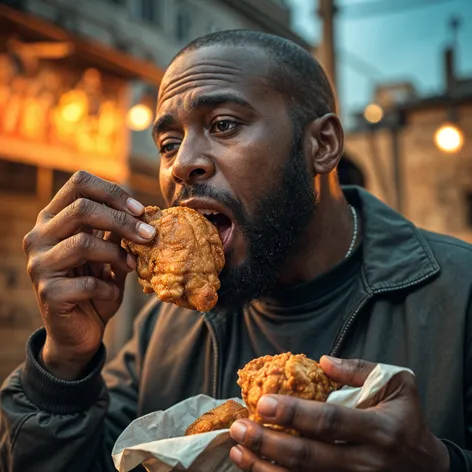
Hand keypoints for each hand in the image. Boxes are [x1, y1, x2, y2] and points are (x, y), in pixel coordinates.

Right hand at [23, 171, 155, 379]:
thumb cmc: (95, 286)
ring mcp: (40, 264)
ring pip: (83, 242)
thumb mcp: (108, 255)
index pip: (78, 183)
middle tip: (149, 235)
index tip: (140, 209)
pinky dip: (109, 287)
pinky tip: (112, 292)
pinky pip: (88, 282)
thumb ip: (117, 233)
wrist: (78, 332)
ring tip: (133, 265)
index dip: (113, 191)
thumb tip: (143, 211)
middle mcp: (39, 236)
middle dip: (123, 221)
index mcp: (54, 219)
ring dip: (117, 254)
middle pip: (82, 209)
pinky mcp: (48, 292)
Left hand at [229, 356, 449, 471]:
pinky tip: (255, 468)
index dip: (294, 413)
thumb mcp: (398, 385)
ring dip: (265, 467)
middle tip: (239, 428)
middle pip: (309, 456)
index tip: (263, 403)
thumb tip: (323, 361)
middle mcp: (364, 463)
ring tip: (237, 450)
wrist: (429, 470)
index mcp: (377, 429)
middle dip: (268, 443)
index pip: (329, 421)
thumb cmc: (408, 421)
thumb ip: (360, 369)